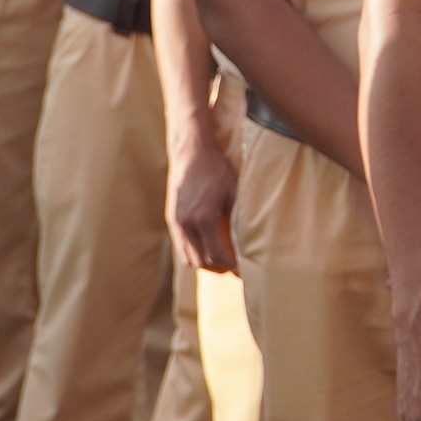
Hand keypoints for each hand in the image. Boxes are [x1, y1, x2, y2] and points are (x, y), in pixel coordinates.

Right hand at [169, 137, 240, 274]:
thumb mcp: (233, 191)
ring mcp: (176, 221)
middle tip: (233, 268)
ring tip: (219, 261)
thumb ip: (238, 217)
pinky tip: (205, 247)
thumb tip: (249, 239)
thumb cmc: (216, 168)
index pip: (216, 255)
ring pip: (187, 257)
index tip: (241, 268)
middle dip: (217, 269)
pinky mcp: (171, 217)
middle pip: (200, 262)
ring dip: (203, 263)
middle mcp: (186, 223)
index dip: (230, 266)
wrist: (190, 150)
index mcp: (203, 218)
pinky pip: (180, 245)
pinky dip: (193, 252)